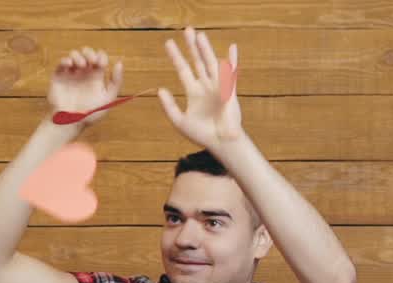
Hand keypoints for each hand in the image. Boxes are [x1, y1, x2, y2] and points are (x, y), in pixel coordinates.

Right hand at [48, 46, 123, 125]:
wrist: (71, 123)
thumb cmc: (90, 114)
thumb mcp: (107, 99)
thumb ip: (115, 82)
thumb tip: (119, 63)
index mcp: (96, 76)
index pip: (100, 58)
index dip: (101, 56)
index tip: (101, 64)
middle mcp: (84, 73)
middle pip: (87, 53)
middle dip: (90, 53)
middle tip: (92, 61)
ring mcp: (71, 74)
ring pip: (74, 55)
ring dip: (78, 55)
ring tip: (81, 65)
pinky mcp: (59, 77)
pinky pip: (62, 63)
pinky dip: (66, 60)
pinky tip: (70, 65)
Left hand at [157, 27, 242, 148]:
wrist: (220, 142)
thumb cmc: (200, 134)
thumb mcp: (179, 120)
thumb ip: (169, 106)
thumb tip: (160, 89)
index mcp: (193, 91)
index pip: (183, 69)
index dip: (176, 56)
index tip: (168, 43)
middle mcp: (205, 85)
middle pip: (197, 61)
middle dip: (191, 46)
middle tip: (187, 30)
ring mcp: (218, 86)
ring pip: (211, 62)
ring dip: (206, 48)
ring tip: (200, 34)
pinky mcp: (229, 90)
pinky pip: (231, 72)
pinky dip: (232, 60)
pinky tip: (232, 47)